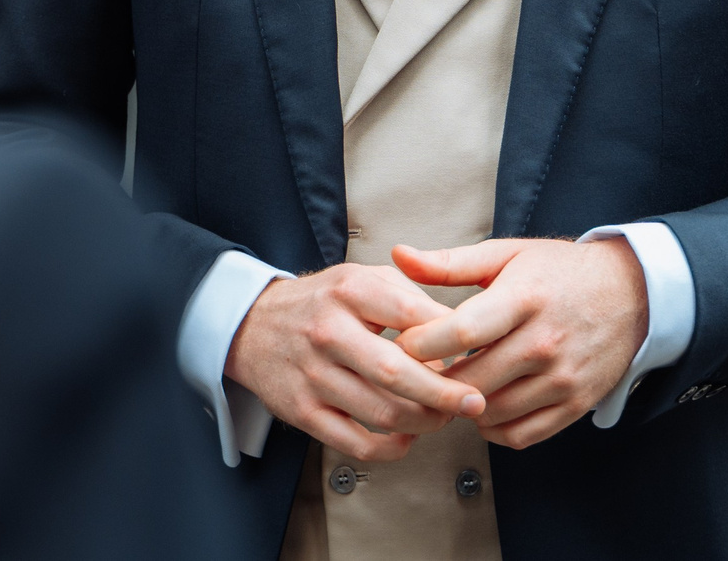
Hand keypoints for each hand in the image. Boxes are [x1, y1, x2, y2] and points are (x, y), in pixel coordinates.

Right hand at [226, 264, 487, 462]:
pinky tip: (407, 437)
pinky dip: (391, 448)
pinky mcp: (303, 412)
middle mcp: (328, 332)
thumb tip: (456, 334)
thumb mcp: (362, 278)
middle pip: (398, 374)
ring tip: (443, 417)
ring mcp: (313, 376)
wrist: (253, 325)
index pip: (412, 316)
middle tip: (474, 403)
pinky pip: (356, 444)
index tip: (472, 353)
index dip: (450, 338)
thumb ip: (410, 296)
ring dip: (424, 422)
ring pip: (382, 414)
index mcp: (349, 292)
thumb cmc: (322, 303)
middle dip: (445, 395)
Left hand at [389, 238, 647, 448]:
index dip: (422, 344)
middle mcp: (545, 342)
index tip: (402, 344)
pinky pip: (521, 435)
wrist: (630, 293)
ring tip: (451, 386)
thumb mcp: (506, 255)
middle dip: (435, 382)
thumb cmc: (558, 272)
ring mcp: (563, 377)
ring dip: (463, 406)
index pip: (461, 332)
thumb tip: (399, 256)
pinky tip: (483, 405)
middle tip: (417, 374)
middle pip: (472, 380)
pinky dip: (493, 429)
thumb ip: (449, 263)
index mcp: (524, 298)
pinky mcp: (575, 404)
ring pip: (492, 413)